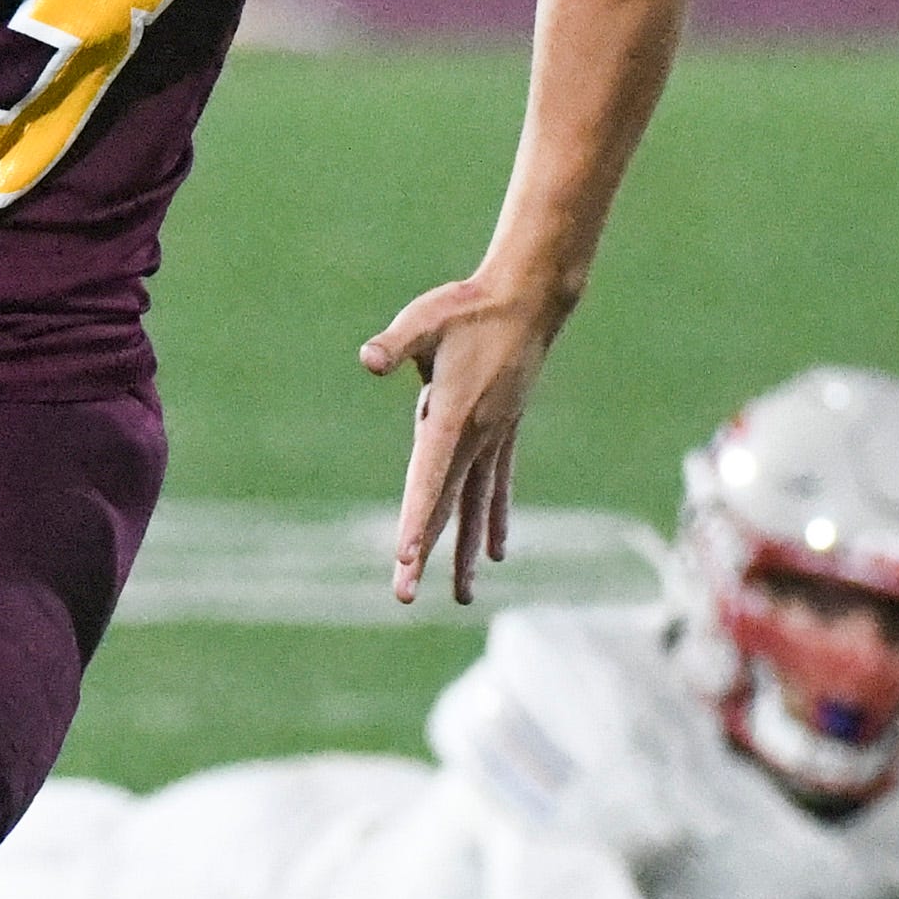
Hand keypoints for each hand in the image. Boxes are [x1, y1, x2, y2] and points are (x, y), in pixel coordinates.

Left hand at [357, 268, 570, 603]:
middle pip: (446, 505)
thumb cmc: (468, 309)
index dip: (415, 519)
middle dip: (425, 552)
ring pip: (476, 507)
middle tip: (404, 596)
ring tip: (461, 597)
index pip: (429, 479)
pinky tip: (494, 552)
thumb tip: (370, 359)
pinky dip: (493, 520)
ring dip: (465, 552)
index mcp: (452, 418)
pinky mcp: (503, 434)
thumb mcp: (424, 320)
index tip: (404, 557)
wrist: (528, 300)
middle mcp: (477, 438)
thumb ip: (395, 343)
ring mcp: (494, 440)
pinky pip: (496, 488)